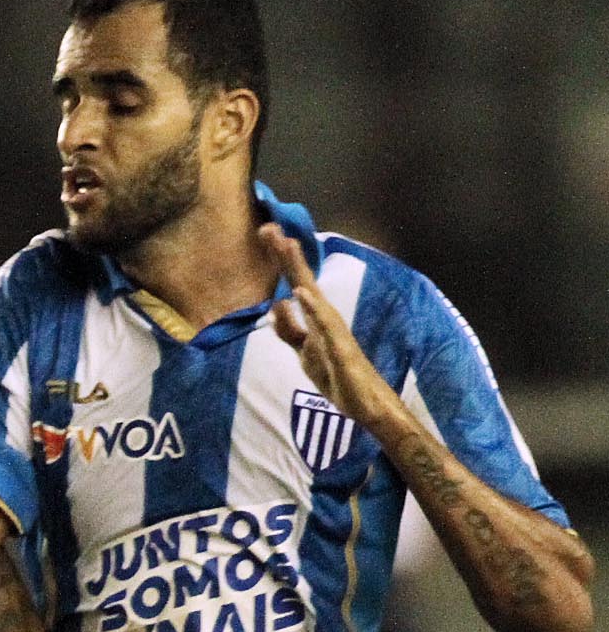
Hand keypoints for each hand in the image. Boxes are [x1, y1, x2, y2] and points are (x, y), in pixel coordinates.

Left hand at [260, 226, 405, 432]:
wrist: (364, 404)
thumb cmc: (337, 375)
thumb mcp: (304, 351)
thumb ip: (290, 329)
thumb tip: (278, 304)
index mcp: (315, 317)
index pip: (295, 282)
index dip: (280, 260)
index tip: (266, 233)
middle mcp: (326, 317)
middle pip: (302, 279)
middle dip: (285, 255)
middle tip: (267, 227)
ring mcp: (334, 331)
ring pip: (313, 294)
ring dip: (299, 270)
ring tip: (286, 245)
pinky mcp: (340, 348)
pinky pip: (324, 326)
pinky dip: (313, 308)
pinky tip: (300, 292)